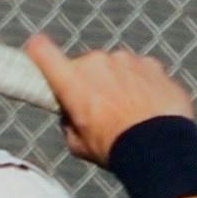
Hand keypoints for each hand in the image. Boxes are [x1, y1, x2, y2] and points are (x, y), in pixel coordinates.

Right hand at [24, 33, 195, 172]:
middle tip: (102, 109)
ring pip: (115, 67)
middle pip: (86, 66)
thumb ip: (69, 123)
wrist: (158, 147)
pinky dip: (143, 84)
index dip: (38, 51)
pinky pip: (141, 71)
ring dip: (118, 82)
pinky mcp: (150, 64)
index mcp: (71, 80)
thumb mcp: (78, 144)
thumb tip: (71, 116)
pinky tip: (148, 107)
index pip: (42, 50)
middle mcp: (96, 62)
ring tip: (129, 112)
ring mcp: (125, 60)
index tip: (38, 52)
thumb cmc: (114, 147)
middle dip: (91, 82)